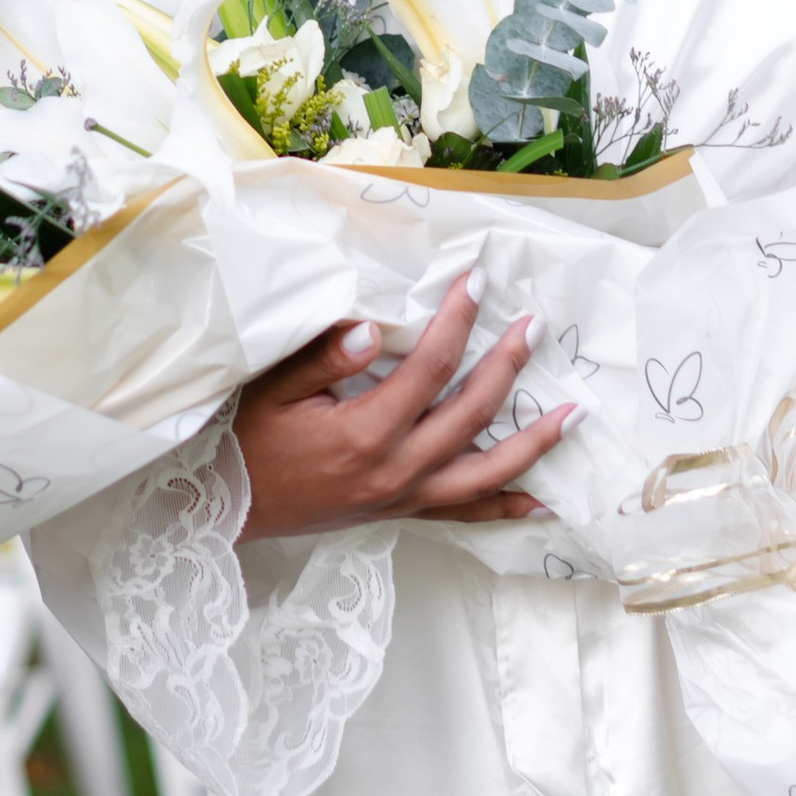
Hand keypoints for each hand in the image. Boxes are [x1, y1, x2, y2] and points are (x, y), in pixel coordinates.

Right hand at [232, 270, 577, 542]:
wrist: (224, 508)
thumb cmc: (245, 442)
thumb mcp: (271, 389)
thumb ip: (321, 357)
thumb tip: (369, 329)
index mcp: (365, 433)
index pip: (430, 367)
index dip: (458, 320)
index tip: (477, 282)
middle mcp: (396, 470)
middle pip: (471, 414)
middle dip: (507, 366)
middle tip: (533, 327)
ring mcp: (403, 497)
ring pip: (485, 473)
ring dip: (532, 442)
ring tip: (571, 414)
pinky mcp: (401, 512)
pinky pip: (465, 513)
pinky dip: (506, 506)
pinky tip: (541, 500)